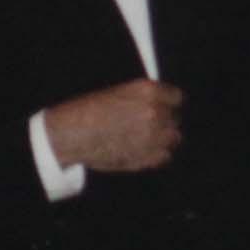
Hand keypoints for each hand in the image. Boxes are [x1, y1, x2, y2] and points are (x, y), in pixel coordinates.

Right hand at [44, 79, 182, 174]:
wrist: (72, 134)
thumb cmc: (86, 111)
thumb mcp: (117, 92)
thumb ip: (142, 98)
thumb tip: (156, 104)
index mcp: (147, 91)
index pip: (177, 97)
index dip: (170, 104)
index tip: (166, 108)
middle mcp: (155, 112)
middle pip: (175, 118)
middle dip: (166, 121)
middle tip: (152, 125)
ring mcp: (153, 136)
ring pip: (174, 138)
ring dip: (165, 138)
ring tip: (150, 139)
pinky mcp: (147, 157)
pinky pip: (165, 156)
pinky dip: (158, 154)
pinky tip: (146, 151)